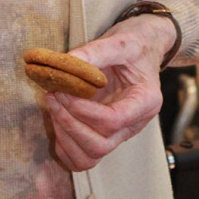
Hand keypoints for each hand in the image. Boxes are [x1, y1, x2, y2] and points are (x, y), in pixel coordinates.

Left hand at [46, 15, 176, 171]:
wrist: (142, 49)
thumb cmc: (135, 46)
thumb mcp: (120, 42)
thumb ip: (95, 52)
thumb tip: (66, 62)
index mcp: (145, 102)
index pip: (113, 120)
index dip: (83, 110)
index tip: (63, 91)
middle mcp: (134, 124)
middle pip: (101, 145)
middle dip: (70, 124)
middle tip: (53, 96)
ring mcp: (120, 133)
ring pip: (90, 156)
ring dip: (65, 136)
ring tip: (53, 106)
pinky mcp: (106, 135)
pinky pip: (83, 157)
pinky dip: (65, 146)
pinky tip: (57, 120)